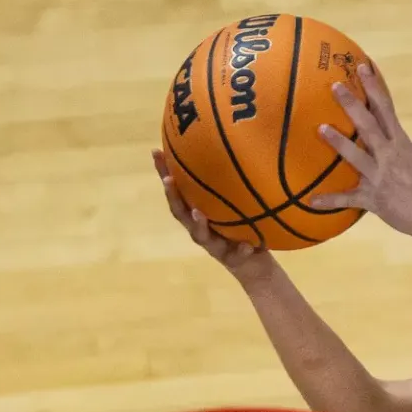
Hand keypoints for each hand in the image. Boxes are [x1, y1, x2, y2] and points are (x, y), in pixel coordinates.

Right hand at [152, 149, 273, 277]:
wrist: (255, 265)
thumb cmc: (244, 229)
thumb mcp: (238, 203)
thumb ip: (233, 183)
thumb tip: (236, 145)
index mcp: (198, 212)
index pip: (178, 190)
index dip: (164, 173)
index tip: (156, 152)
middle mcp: (201, 228)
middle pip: (180, 212)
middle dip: (173, 196)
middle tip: (169, 180)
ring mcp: (215, 245)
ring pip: (201, 236)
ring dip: (198, 224)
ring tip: (198, 213)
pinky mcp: (232, 259)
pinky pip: (237, 254)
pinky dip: (241, 249)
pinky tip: (247, 245)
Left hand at [310, 64, 411, 253]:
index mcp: (404, 144)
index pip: (387, 109)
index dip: (374, 87)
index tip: (363, 68)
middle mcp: (390, 157)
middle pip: (367, 127)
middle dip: (351, 105)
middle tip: (335, 87)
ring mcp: (380, 179)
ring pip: (355, 158)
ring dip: (337, 143)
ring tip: (320, 128)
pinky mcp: (374, 200)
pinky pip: (348, 200)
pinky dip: (330, 201)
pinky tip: (312, 200)